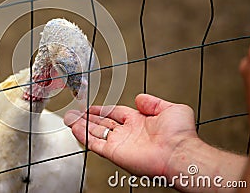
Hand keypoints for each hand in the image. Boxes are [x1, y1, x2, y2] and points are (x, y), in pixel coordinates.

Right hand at [64, 94, 197, 176]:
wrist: (180, 152)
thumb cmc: (180, 134)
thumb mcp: (170, 108)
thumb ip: (153, 102)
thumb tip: (140, 98)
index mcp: (138, 122)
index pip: (114, 113)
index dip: (102, 109)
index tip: (90, 107)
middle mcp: (127, 133)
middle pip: (102, 123)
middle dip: (87, 118)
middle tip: (74, 113)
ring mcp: (120, 143)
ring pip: (95, 133)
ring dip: (82, 126)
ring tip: (69, 119)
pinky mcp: (115, 153)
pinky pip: (95, 143)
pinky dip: (84, 136)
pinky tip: (75, 129)